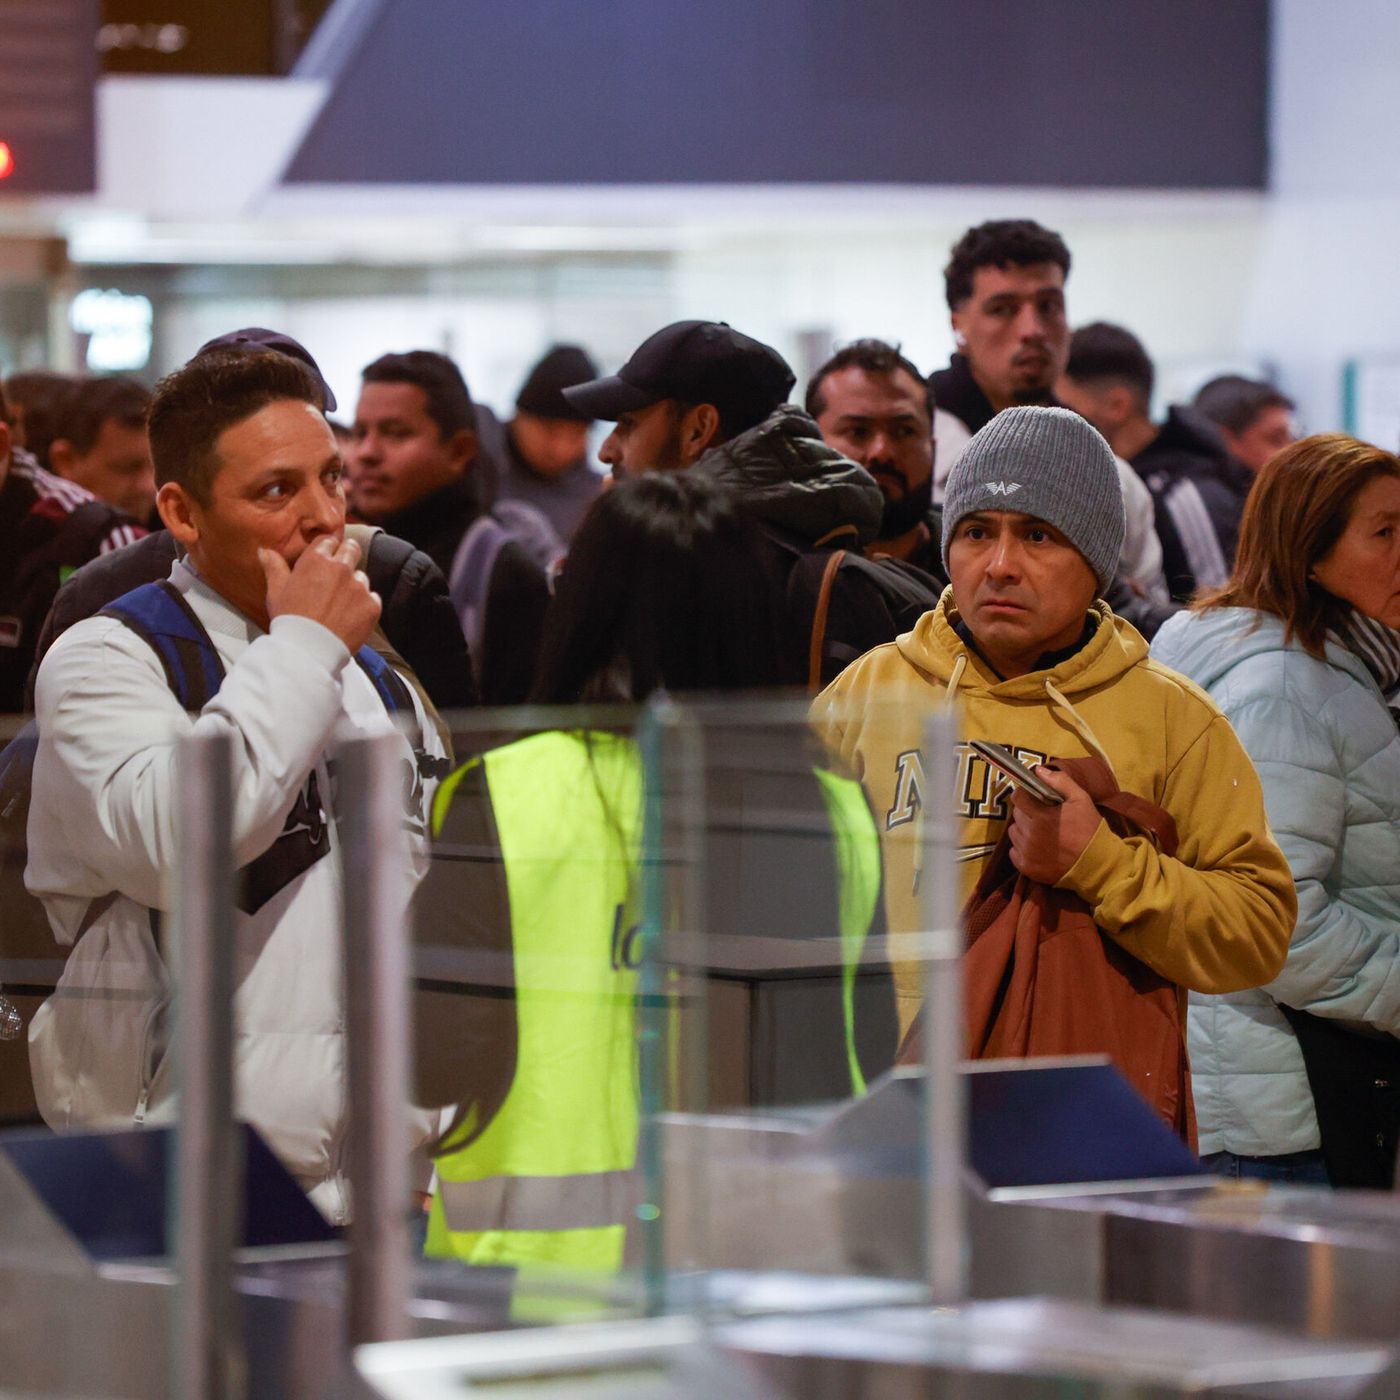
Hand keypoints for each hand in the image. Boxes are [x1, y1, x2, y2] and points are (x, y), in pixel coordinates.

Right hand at [259, 536, 380, 654]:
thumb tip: (265, 550)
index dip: (327, 549)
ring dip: (354, 585)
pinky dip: (364, 605)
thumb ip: (274, 567)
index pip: (328, 541)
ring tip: (340, 605)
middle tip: (338, 575)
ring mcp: (359, 586)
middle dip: (346, 556)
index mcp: (316, 560)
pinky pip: (373, 598)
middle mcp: (341, 568)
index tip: (324, 560)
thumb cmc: (289, 620)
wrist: (308, 650)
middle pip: (352, 549)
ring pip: (361, 577)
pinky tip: (350, 617)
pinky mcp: (372, 605)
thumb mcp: (276, 592)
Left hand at [1007, 766, 1102, 883]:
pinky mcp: (1026, 867)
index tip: (1033, 798)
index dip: (1025, 795)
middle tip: (1041, 816)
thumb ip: (1059, 782)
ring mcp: (1027, 852)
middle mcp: (1030, 835)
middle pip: (1016, 815)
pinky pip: (1014, 852)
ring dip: (1022, 829)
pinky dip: (1021, 848)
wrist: (1097, 864)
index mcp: (1041, 816)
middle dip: (1026, 812)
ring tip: (1039, 832)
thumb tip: (1038, 769)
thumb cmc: (1089, 829)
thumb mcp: (1081, 799)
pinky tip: (1037, 847)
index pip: (1018, 798)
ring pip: (1013, 833)